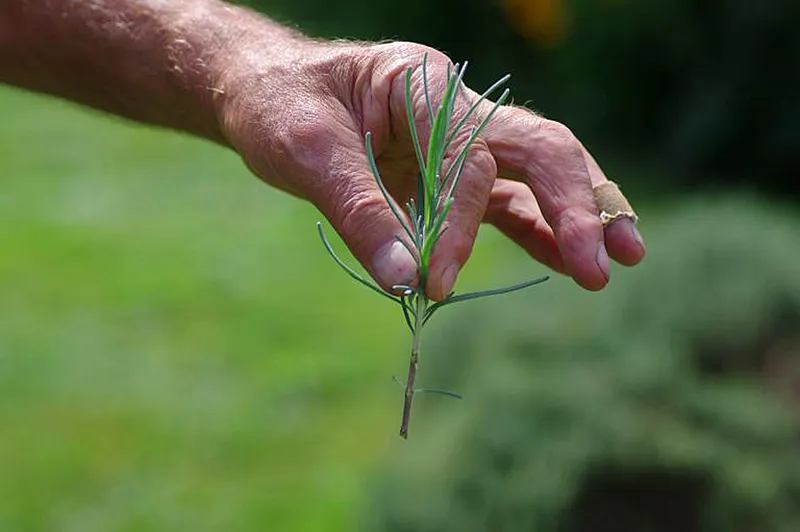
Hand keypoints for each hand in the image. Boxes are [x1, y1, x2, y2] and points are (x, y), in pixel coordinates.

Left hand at [218, 41, 645, 299]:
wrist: (266, 92)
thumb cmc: (282, 107)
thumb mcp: (308, 152)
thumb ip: (360, 213)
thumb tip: (407, 281)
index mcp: (424, 84)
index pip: (469, 157)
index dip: (461, 223)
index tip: (435, 282)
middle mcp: (456, 108)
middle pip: (539, 149)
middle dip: (576, 205)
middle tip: (604, 264)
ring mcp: (461, 142)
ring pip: (537, 174)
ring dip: (578, 217)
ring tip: (618, 262)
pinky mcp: (452, 176)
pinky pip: (506, 203)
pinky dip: (538, 230)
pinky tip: (567, 259)